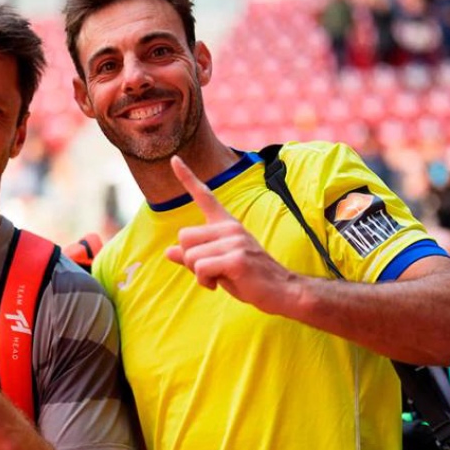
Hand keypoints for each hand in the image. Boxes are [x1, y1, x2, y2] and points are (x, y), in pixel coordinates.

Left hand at [165, 156, 297, 313]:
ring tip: (219, 277)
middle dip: (189, 259)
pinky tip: (219, 284)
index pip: (204, 196)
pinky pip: (200, 269)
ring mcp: (234, 241)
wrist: (281, 291)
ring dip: (198, 273)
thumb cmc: (248, 278)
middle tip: (211, 269)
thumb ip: (194, 257)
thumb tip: (168, 252)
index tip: (174, 158)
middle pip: (184, 236)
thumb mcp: (218, 265)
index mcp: (226, 224)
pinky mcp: (236, 258)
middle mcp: (230, 227)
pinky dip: (204, 281)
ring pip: (190, 256)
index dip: (187, 177)